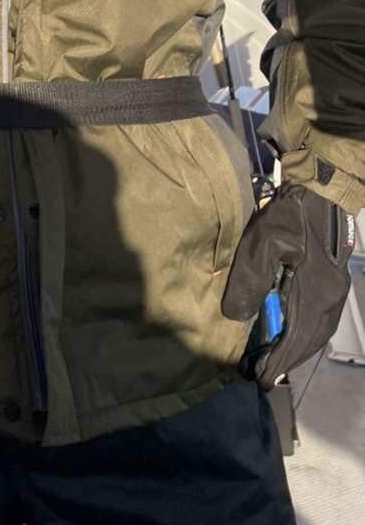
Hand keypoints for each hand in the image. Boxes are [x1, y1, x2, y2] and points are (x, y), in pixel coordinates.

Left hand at [221, 182, 354, 385]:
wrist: (319, 192)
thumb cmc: (287, 216)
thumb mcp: (260, 242)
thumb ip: (249, 280)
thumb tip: (237, 316)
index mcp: (314, 291)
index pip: (295, 337)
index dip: (278, 361)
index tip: (260, 380)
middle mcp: (330, 297)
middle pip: (309, 340)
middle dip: (287, 360)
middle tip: (265, 375)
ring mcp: (336, 290)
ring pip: (318, 332)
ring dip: (297, 349)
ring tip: (276, 360)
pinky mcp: (334, 282)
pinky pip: (321, 320)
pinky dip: (306, 334)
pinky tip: (293, 334)